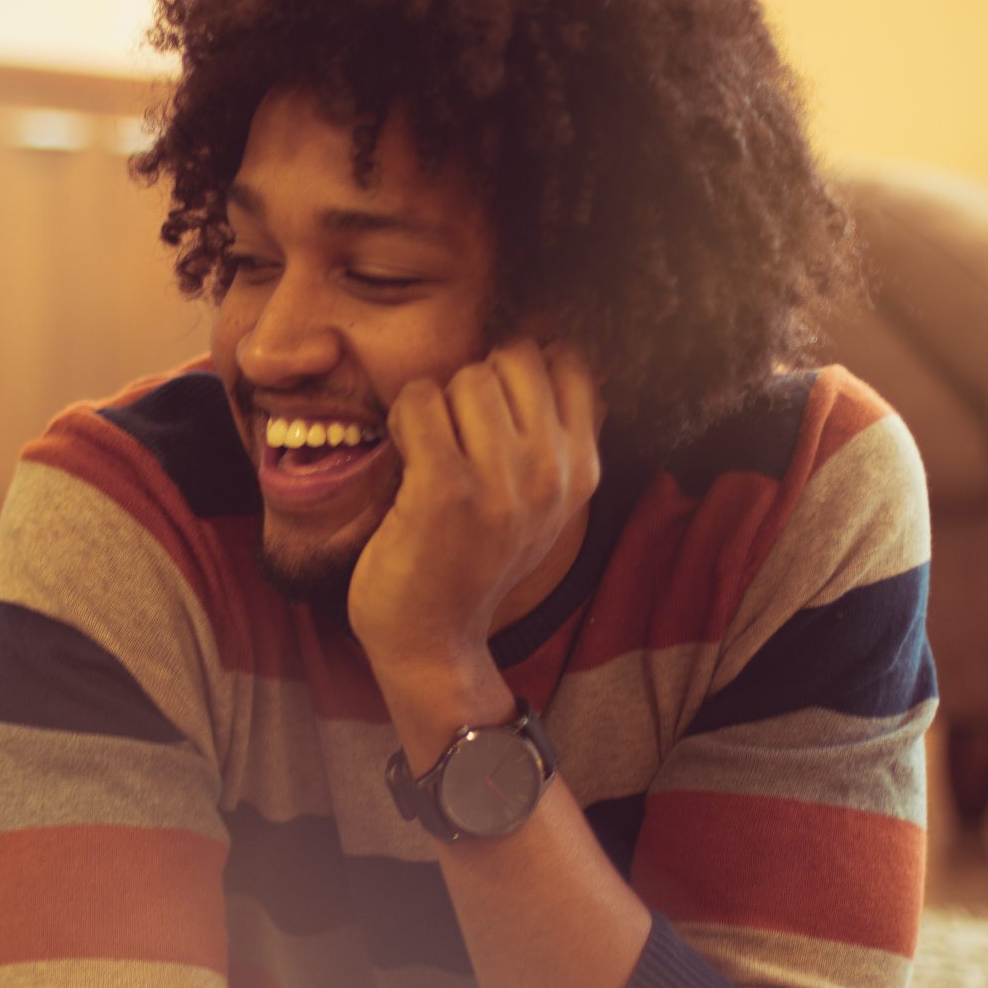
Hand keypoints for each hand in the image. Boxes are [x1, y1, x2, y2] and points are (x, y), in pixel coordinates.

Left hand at [348, 341, 599, 746]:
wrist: (433, 641)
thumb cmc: (472, 559)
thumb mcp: (541, 502)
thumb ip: (554, 435)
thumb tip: (552, 347)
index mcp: (583, 470)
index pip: (569, 363)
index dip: (520, 371)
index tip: (493, 411)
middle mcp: (553, 474)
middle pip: (514, 360)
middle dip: (475, 382)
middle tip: (456, 434)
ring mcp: (502, 484)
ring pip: (467, 377)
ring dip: (436, 403)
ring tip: (430, 451)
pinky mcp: (446, 491)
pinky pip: (420, 403)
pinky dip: (403, 418)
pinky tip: (405, 454)